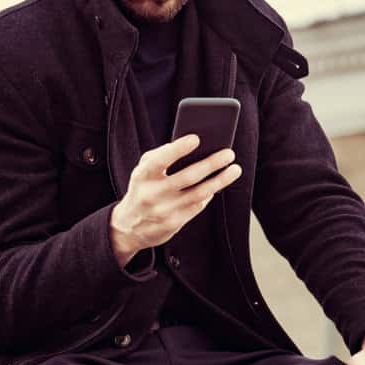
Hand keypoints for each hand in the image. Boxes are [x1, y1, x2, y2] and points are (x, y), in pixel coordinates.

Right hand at [110, 134, 241, 265]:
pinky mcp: (174, 223)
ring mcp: (164, 211)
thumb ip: (162, 156)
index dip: (178, 149)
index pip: (160, 160)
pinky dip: (210, 193)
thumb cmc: (143, 188)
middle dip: (211, 164)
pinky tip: (218, 183)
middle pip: (187, 177)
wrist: (129, 226)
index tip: (197, 138)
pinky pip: (198, 205)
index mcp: (142, 176)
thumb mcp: (143, 171)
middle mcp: (152, 194)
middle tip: (229, 153)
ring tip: (235, 169)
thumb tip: (195, 145)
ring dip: (220, 180)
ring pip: (199, 193)